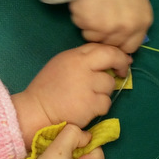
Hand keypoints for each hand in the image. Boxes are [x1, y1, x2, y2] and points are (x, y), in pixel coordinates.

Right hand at [11, 43, 130, 147]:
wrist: (37, 110)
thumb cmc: (47, 89)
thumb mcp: (61, 64)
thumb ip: (81, 60)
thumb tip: (106, 60)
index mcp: (74, 56)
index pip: (100, 47)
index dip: (114, 52)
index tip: (121, 59)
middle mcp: (82, 67)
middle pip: (112, 57)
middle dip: (121, 63)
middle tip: (122, 71)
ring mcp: (87, 86)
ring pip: (110, 84)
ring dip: (104, 91)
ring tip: (90, 96)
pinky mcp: (90, 104)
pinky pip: (106, 103)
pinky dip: (100, 107)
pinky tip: (88, 109)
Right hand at [69, 0, 152, 53]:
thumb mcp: (136, 0)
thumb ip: (133, 20)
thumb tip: (124, 36)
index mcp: (143, 22)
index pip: (131, 46)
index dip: (119, 41)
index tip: (111, 34)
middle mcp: (128, 28)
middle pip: (111, 44)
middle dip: (104, 35)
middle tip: (98, 16)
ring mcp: (108, 28)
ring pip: (94, 38)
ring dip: (90, 27)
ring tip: (92, 7)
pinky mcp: (90, 24)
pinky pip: (81, 27)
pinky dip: (80, 17)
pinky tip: (85, 2)